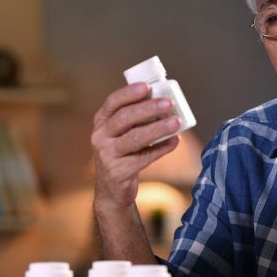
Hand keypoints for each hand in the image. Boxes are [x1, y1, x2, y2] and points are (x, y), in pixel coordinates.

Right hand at [90, 82, 180, 210]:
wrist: (112, 189)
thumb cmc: (123, 153)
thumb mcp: (122, 134)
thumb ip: (138, 119)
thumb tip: (166, 104)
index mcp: (101, 122)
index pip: (112, 102)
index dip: (129, 93)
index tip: (147, 86)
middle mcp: (100, 137)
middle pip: (124, 118)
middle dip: (148, 109)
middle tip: (168, 104)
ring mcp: (107, 155)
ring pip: (135, 138)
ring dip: (158, 129)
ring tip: (176, 122)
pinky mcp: (118, 172)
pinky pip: (144, 158)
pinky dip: (161, 148)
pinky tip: (174, 141)